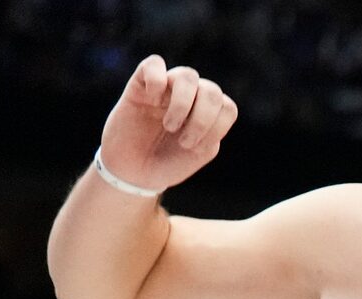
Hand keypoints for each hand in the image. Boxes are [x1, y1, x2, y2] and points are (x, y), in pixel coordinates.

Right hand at [102, 56, 238, 194]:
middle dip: (203, 119)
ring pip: (187, 75)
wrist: (134, 171)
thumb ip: (213, 130)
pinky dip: (157, 80)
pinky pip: (153, 63)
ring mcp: (165, 89)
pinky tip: (151, 99)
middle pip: (212, 90)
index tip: (197, 148)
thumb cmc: (167, 162)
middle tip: (184, 142)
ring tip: (170, 126)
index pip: (227, 107)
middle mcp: (189, 97)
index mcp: (207, 113)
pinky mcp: (139, 84)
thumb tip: (212, 107)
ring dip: (183, 104)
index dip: (217, 128)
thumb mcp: (198, 152)